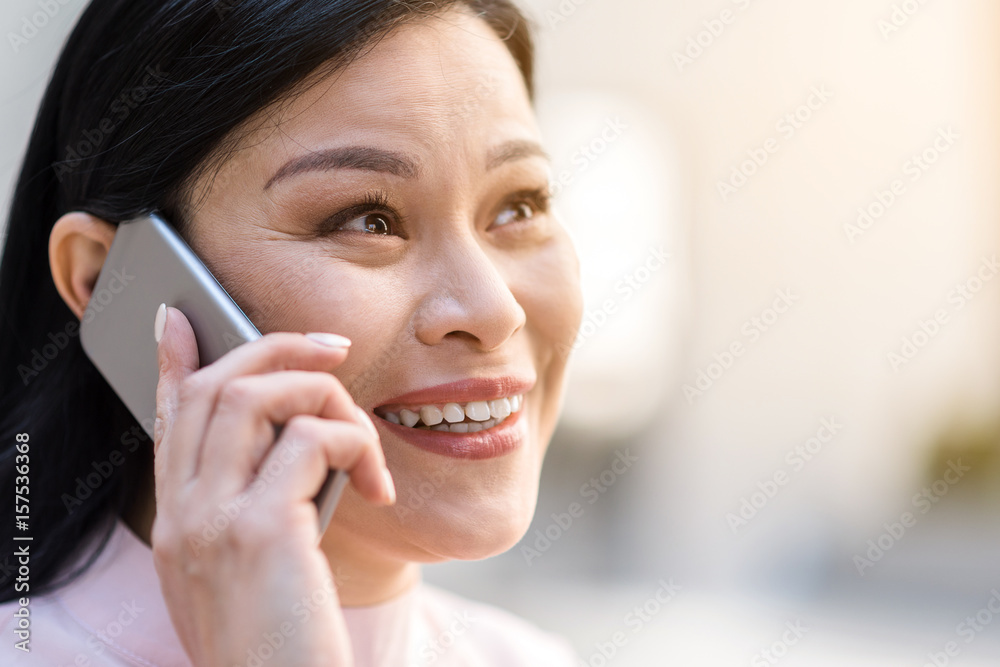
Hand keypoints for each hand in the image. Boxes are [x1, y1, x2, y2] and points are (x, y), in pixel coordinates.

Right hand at [148, 305, 394, 666]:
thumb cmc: (282, 648)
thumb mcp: (248, 578)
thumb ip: (252, 514)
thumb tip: (294, 454)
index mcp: (178, 525)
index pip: (168, 421)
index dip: (175, 363)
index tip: (182, 320)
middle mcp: (182, 515)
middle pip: (215, 388)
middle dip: (277, 349)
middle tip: (334, 347)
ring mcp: (212, 519)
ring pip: (256, 395)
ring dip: (325, 396)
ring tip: (363, 441)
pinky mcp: (259, 530)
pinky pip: (308, 439)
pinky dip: (353, 444)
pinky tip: (377, 489)